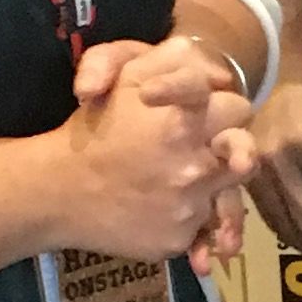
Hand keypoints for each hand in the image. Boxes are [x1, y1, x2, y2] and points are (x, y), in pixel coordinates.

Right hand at [47, 45, 241, 263]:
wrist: (56, 191)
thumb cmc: (93, 129)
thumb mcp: (126, 76)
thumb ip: (174, 62)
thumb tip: (215, 72)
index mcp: (183, 121)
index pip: (236, 106)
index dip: (223, 106)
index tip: (205, 113)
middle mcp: (194, 165)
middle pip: (245, 153)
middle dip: (229, 146)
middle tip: (207, 146)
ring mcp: (188, 207)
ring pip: (229, 194)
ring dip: (213, 185)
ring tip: (183, 180)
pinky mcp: (178, 239)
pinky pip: (202, 228)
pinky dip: (189, 219)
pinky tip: (164, 208)